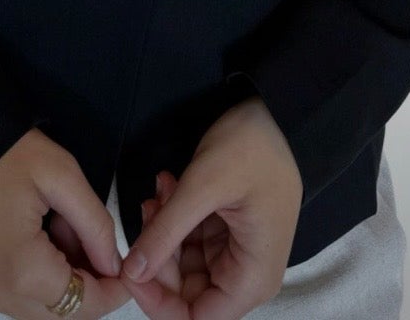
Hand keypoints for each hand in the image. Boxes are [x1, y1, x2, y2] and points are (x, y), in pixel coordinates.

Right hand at [0, 126, 135, 316]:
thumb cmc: (3, 154)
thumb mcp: (61, 176)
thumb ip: (95, 224)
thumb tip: (115, 264)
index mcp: (22, 271)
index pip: (85, 304)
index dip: (115, 290)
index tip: (132, 264)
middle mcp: (0, 295)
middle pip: (66, 314)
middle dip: (91, 283)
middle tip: (93, 236)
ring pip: (46, 308)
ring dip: (68, 279)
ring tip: (64, 226)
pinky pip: (24, 297)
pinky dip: (45, 276)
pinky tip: (46, 234)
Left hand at [117, 97, 303, 318]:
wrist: (279, 109)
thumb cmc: (254, 148)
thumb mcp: (204, 186)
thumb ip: (166, 232)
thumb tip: (131, 272)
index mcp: (251, 278)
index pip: (196, 318)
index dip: (158, 302)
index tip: (130, 268)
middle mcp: (245, 274)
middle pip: (186, 291)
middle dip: (158, 254)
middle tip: (149, 209)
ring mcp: (235, 252)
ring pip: (182, 263)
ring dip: (164, 229)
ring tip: (160, 188)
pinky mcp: (226, 232)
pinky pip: (190, 239)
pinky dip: (174, 216)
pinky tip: (168, 184)